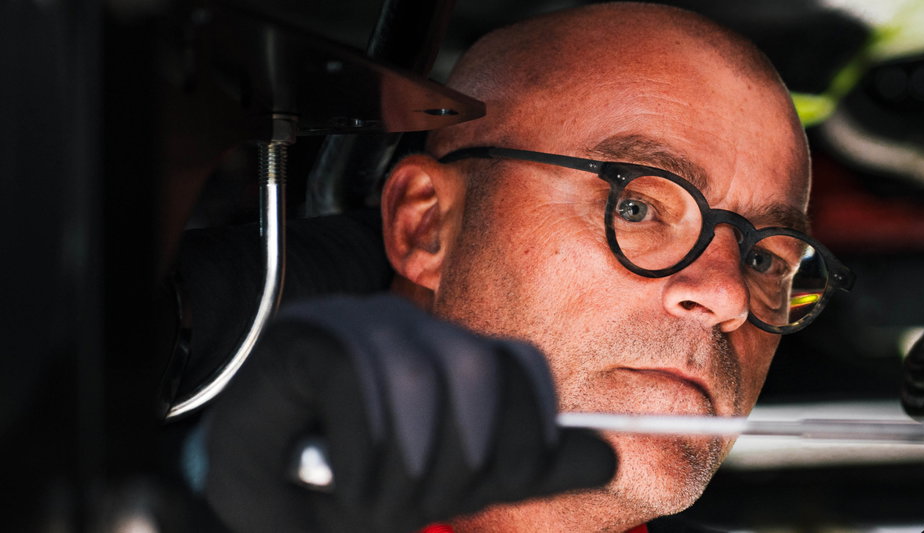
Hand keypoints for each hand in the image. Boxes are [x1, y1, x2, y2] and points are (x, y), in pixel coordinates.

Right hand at [201, 294, 614, 531]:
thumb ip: (520, 468)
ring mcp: (352, 327)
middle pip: (481, 375)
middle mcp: (406, 325)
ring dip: (406, 466)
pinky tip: (341, 474)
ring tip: (376, 497)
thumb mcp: (449, 481)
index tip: (503, 476)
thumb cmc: (350, 483)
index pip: (522, 368)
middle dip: (467, 459)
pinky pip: (358, 390)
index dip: (530, 428)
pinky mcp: (303, 345)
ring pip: (420, 384)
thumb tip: (609, 461)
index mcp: (447, 351)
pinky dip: (360, 451)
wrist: (254, 490)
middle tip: (422, 499)